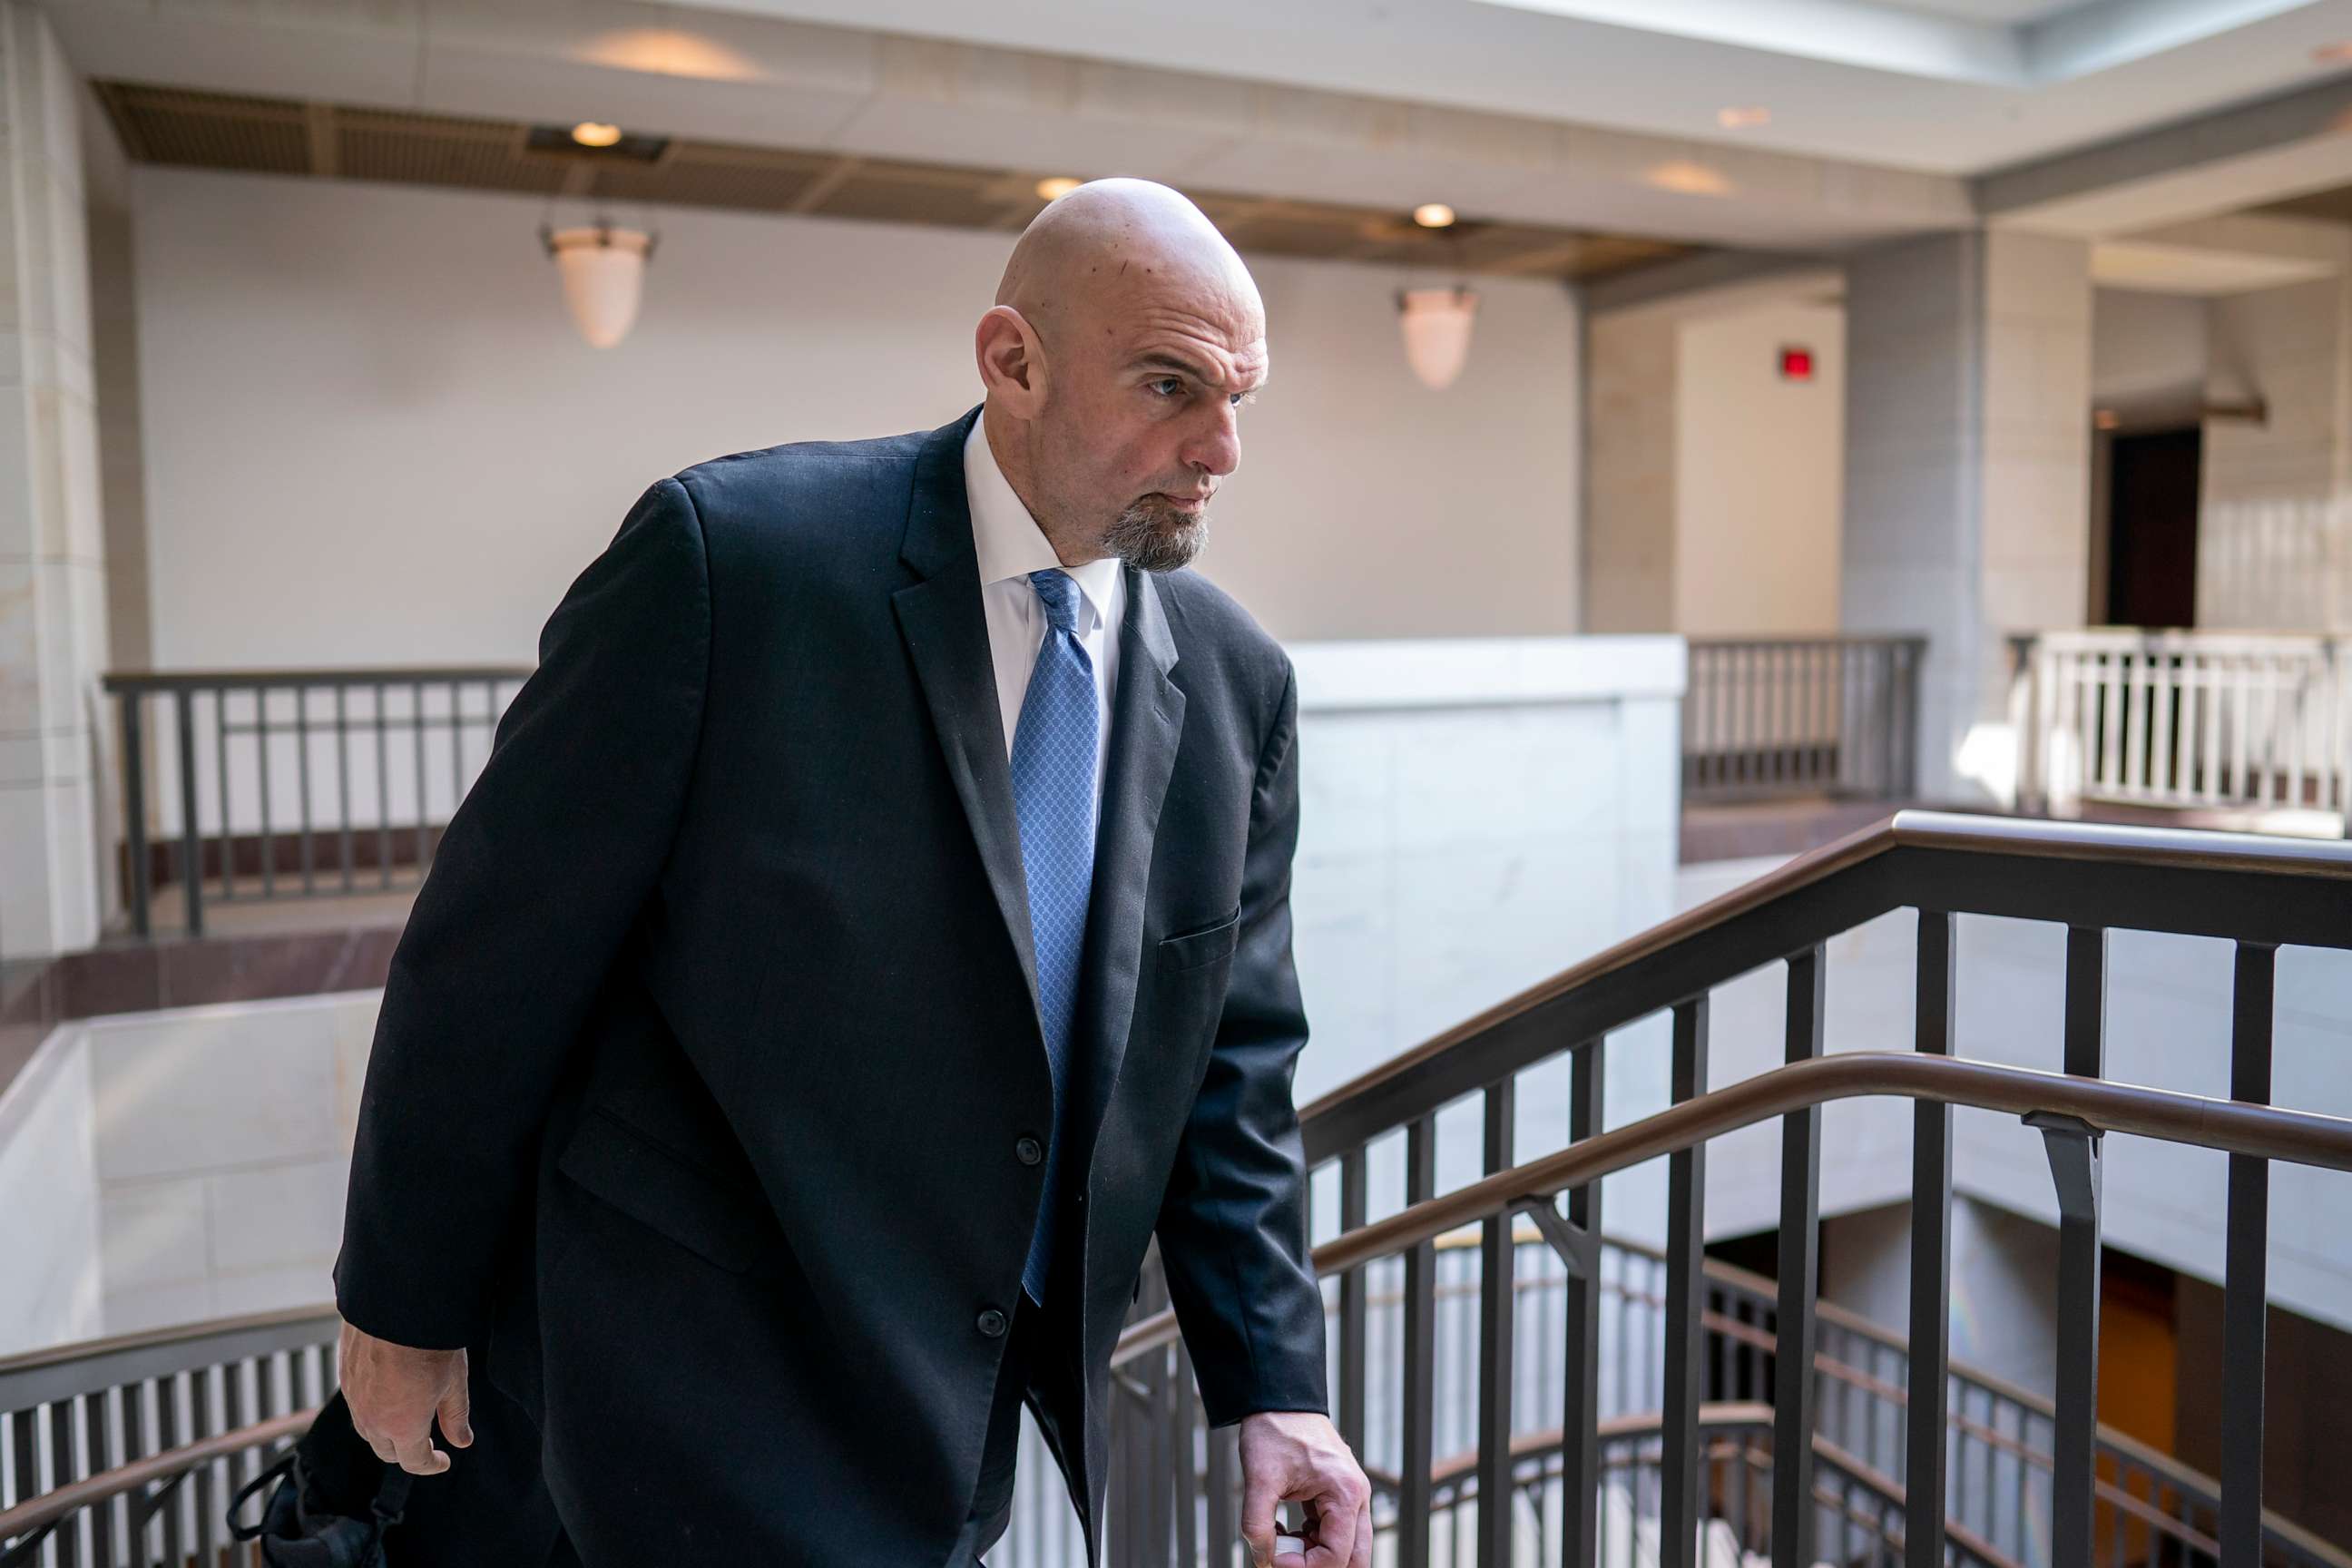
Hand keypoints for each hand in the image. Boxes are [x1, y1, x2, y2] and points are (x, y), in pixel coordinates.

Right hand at [338, 1321, 472, 1474]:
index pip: (414, 1462)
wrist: (396, 1304)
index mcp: (402, 1426)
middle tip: (427, 1440)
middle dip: (407, 1451)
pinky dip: (372, 1410)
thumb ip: (456, 1415)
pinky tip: (387, 1393)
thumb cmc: (431, 1342)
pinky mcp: (344, 1377)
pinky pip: (356, 1405)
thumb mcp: (454, 1381)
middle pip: (387, 1451)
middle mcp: (372, 1419)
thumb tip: (461, 1441)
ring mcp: (354, 1398)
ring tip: (407, 1417)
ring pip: (368, 1430)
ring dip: (386, 1432)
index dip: (431, 1465)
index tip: (443, 1460)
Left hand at [1237, 1410, 1371, 1567]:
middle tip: (1285, 1560)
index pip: (1337, 1556)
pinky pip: (1334, 1532)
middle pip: (1355, 1558)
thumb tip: (1263, 1560)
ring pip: (1346, 1548)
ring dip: (1314, 1555)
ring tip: (1280, 1541)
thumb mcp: (1259, 1479)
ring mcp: (1351, 1495)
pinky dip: (1312, 1540)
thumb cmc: (1274, 1430)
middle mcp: (1356, 1496)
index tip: (1274, 1560)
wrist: (1278, 1398)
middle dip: (1319, 1566)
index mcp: (1345, 1493)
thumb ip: (1258, 1525)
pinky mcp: (1339, 1494)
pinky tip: (1286, 1530)